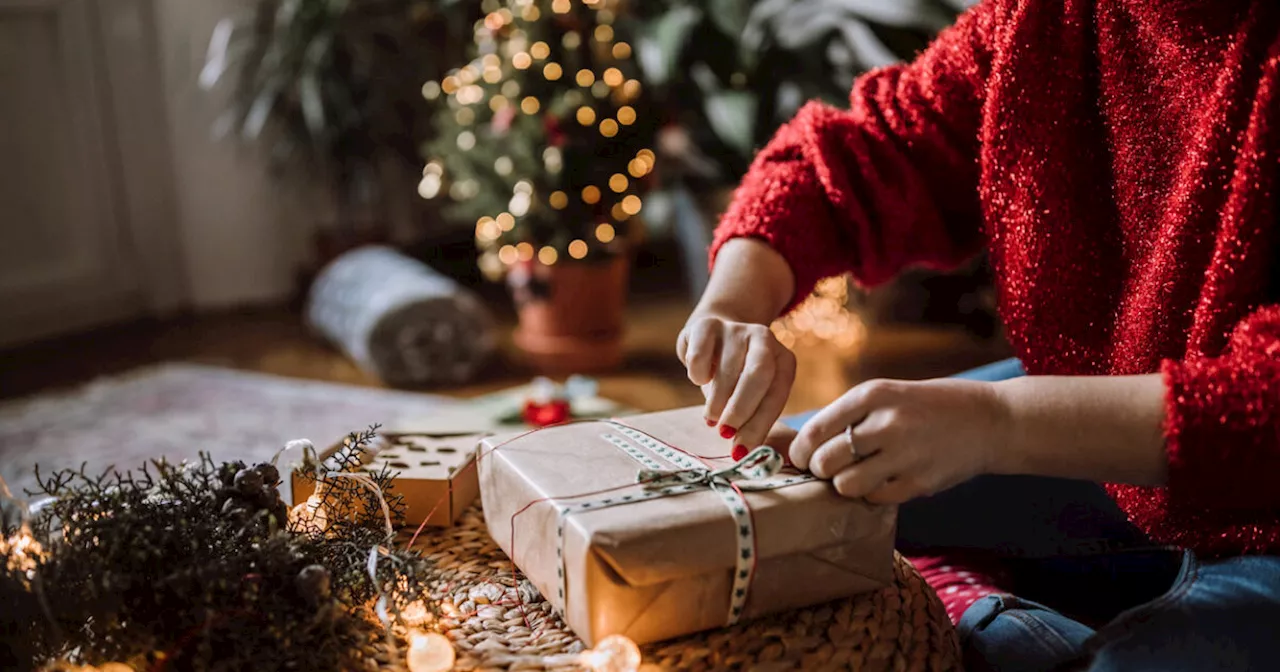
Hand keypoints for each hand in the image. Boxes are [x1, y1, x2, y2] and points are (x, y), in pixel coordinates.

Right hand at [676, 310, 795, 453]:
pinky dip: (698, 375)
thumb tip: (743, 453)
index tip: (742, 449)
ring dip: (717, 401)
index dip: (760, 423)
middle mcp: (764, 339)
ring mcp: (736, 329)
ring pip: (728, 369)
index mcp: (783, 360)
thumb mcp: (751, 395)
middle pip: (759, 374)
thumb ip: (752, 420)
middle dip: (741, 409)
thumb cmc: (734, 377)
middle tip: (725, 432)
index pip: (777, 393)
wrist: (712, 335)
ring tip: (711, 417)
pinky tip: (700, 381)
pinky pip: (700, 355)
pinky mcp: (706, 325)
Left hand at [788, 378, 1010, 503]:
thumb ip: (849, 415)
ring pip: (846, 486)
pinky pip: (875, 499)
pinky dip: (873, 494)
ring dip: (845, 485)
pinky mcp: (919, 482)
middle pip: (825, 461)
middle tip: (830, 469)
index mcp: (872, 394)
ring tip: (858, 475)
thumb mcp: (887, 395)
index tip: (802, 458)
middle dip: (821, 470)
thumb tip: (804, 446)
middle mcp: (886, 422)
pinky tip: (885, 480)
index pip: (815, 430)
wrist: (989, 421)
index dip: (800, 451)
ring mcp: (904, 454)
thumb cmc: (926, 408)